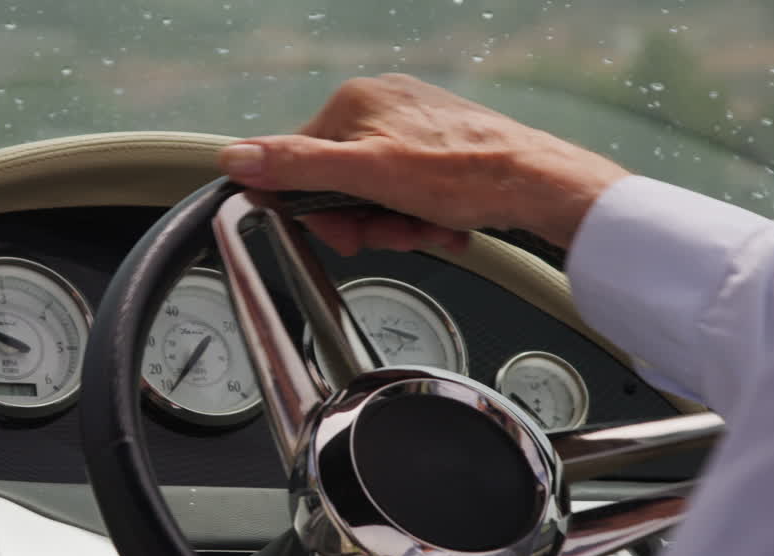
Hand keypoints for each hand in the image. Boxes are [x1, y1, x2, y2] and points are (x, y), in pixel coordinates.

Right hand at [217, 74, 629, 253]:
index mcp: (355, 102)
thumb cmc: (464, 175)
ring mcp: (413, 125)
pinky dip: (420, 217)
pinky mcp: (439, 146)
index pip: (301, 163)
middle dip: (366, 220)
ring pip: (376, 192)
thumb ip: (296, 167)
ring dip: (396, 224)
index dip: (319, 210)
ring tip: (426, 229)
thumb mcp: (366, 176)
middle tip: (392, 234)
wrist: (536, 184)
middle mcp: (382, 105)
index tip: (344, 233)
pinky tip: (441, 225)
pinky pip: (409, 191)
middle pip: (341, 181)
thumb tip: (237, 159)